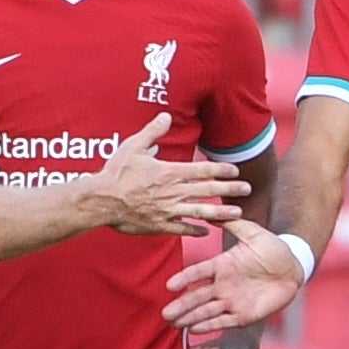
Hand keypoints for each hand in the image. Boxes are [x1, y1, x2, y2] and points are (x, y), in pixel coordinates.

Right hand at [97, 113, 251, 236]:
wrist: (100, 201)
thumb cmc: (115, 173)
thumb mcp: (133, 146)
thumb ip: (152, 132)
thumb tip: (165, 116)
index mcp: (170, 172)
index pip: (203, 170)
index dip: (222, 170)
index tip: (235, 171)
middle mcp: (173, 192)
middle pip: (208, 190)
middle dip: (230, 190)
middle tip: (247, 190)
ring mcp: (168, 210)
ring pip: (200, 211)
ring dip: (220, 212)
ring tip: (237, 213)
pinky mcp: (159, 225)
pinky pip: (182, 229)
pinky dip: (196, 230)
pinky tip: (207, 231)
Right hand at [161, 221, 302, 330]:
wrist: (294, 268)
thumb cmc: (274, 248)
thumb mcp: (253, 233)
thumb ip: (233, 223)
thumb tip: (213, 213)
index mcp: (222, 265)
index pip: (198, 273)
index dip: (184, 279)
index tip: (169, 285)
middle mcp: (223, 285)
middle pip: (197, 297)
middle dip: (181, 305)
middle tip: (165, 313)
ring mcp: (232, 301)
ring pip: (206, 311)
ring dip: (189, 318)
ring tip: (173, 324)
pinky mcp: (243, 315)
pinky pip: (223, 322)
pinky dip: (209, 326)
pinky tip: (195, 330)